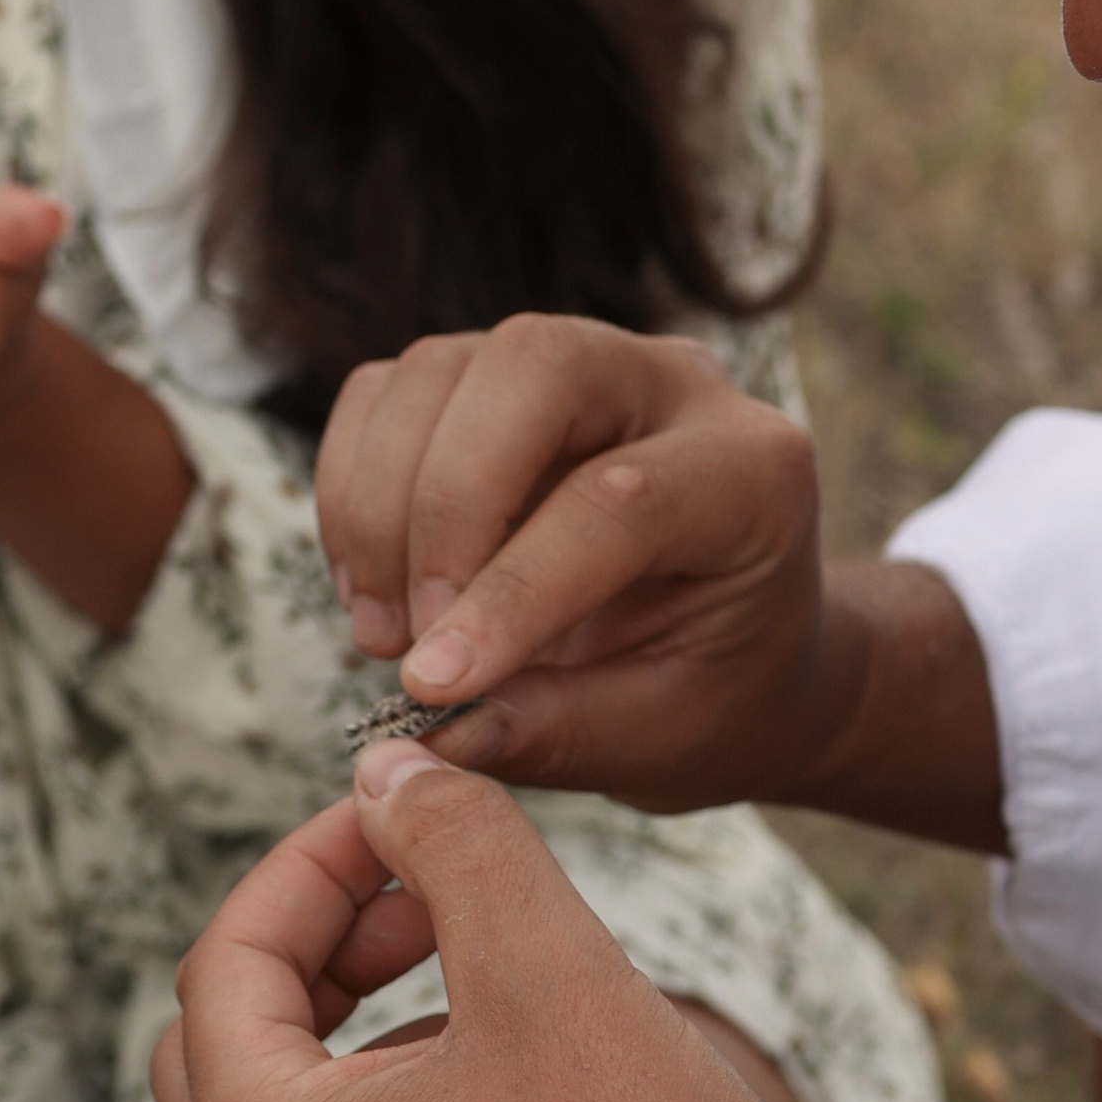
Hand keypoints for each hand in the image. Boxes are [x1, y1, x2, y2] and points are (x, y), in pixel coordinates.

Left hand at [152, 746, 853, 1101]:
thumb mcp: (551, 969)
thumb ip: (453, 845)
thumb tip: (385, 772)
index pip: (226, 962)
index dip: (313, 862)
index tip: (403, 812)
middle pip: (225, 1048)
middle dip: (314, 947)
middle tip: (424, 895)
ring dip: (357, 1032)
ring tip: (484, 979)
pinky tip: (514, 1094)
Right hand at [313, 318, 863, 798]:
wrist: (731, 648)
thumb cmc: (714, 691)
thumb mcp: (662, 736)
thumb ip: (558, 731)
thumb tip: (434, 735)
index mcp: (752, 473)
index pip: (619, 499)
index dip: (514, 591)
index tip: (434, 685)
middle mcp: (671, 386)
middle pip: (532, 365)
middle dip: (444, 505)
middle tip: (408, 641)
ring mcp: (573, 366)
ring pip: (439, 370)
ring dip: (379, 506)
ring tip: (381, 635)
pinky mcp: (489, 382)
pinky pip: (386, 394)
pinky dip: (350, 489)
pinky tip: (371, 589)